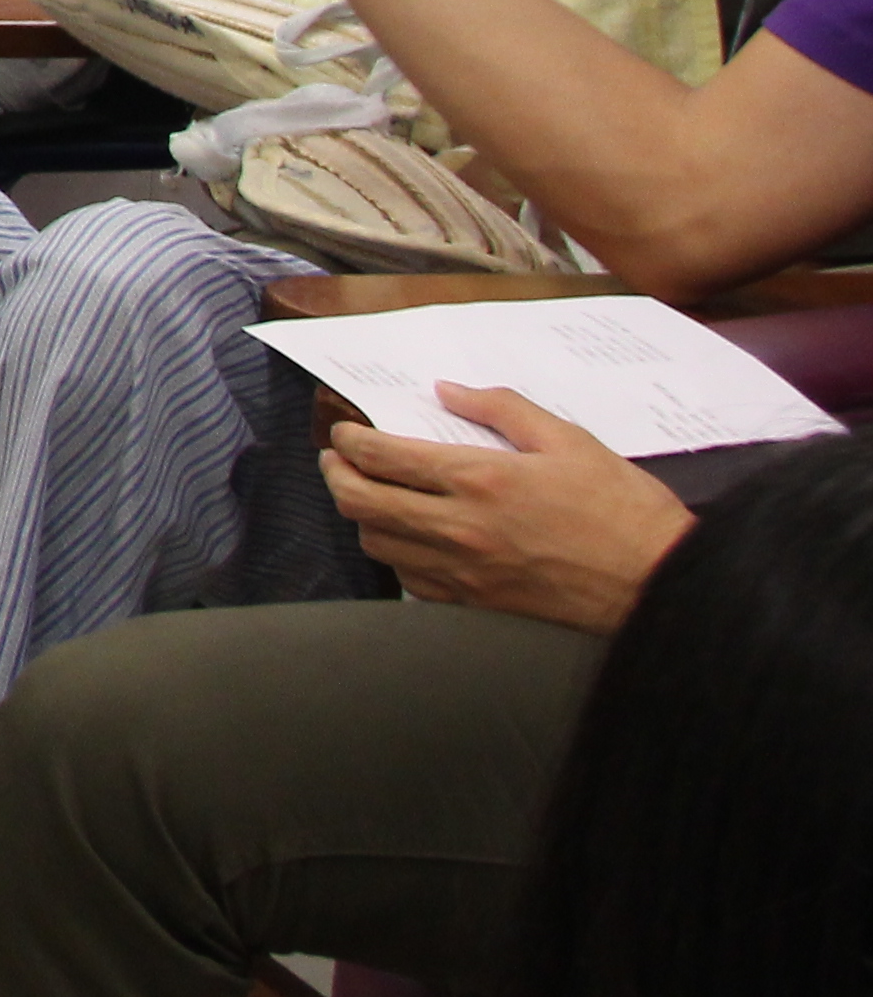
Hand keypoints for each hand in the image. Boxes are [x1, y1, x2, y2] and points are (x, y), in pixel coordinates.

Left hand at [321, 385, 696, 629]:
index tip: (343, 432)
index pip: (381, 457)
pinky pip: (410, 581)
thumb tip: (447, 390)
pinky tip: (410, 540)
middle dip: (336, 475)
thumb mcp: (569, 440)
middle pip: (360, 502)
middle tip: (338, 461)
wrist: (659, 584)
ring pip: (377, 544)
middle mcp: (460, 528)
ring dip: (363, 516)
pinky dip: (397, 556)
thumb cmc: (622, 509)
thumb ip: (502, 408)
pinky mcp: (476, 606)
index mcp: (480, 479)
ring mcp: (464, 572)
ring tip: (372, 496)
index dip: (348, 441)